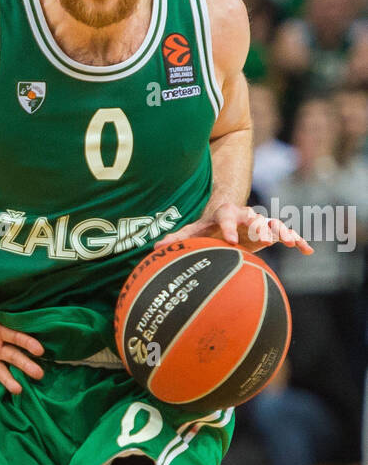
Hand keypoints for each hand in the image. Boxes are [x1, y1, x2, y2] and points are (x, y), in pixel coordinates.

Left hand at [160, 195, 312, 254]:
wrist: (226, 213)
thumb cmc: (207, 226)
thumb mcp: (194, 230)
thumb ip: (178, 238)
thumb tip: (156, 247)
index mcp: (225, 214)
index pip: (226, 217)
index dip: (229, 227)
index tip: (231, 241)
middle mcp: (245, 216)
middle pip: (254, 218)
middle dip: (260, 227)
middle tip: (266, 239)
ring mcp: (259, 223)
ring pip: (273, 224)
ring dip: (282, 232)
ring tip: (292, 242)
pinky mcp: (270, 231)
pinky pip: (286, 234)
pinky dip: (297, 240)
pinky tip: (308, 251)